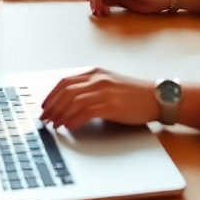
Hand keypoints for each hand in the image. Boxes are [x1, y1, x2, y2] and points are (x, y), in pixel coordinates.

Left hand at [41, 68, 158, 129]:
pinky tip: (69, 126)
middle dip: (52, 106)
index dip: (51, 95)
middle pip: (65, 91)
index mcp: (94, 73)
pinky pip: (86, 112)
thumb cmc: (134, 94)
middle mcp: (97, 79)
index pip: (64, 82)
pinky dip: (74, 120)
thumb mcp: (109, 84)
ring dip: (60, 115)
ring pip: (73, 101)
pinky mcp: (111, 105)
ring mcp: (104, 91)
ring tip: (54, 125)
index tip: (44, 106)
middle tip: (45, 119)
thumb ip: (91, 88)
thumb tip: (70, 103)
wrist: (156, 97)